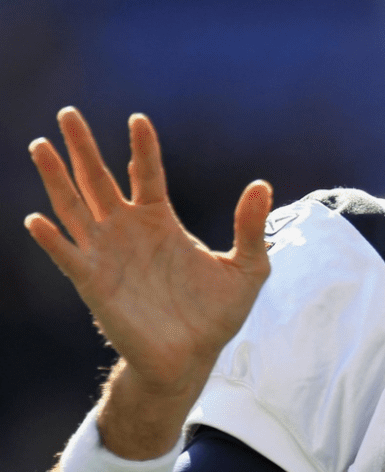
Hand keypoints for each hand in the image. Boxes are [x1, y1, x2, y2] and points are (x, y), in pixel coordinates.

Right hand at [25, 107, 272, 400]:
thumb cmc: (216, 314)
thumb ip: (250, 228)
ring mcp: (107, 255)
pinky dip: (51, 239)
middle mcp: (128, 231)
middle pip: (99, 180)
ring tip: (41, 145)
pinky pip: (67, 256)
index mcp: (161, 222)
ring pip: (74, 207)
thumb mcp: (247, 268)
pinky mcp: (94, 284)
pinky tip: (37, 219)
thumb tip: (261, 184)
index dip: (143, 148)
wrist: (192, 357)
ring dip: (56, 178)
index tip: (138, 120)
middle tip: (68, 113)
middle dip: (83, 148)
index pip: (147, 174)